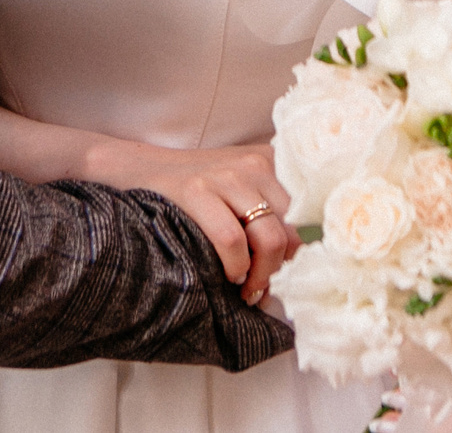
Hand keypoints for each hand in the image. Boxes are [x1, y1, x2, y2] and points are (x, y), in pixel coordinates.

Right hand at [85, 138, 296, 306]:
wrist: (138, 168)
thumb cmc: (197, 192)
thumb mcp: (241, 191)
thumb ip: (272, 217)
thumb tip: (302, 268)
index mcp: (273, 163)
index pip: (313, 214)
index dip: (310, 254)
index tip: (298, 277)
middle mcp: (256, 164)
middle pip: (297, 231)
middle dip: (285, 270)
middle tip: (266, 288)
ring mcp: (226, 176)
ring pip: (271, 238)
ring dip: (262, 275)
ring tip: (247, 289)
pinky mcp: (195, 189)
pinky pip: (232, 239)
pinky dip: (235, 267)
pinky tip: (228, 275)